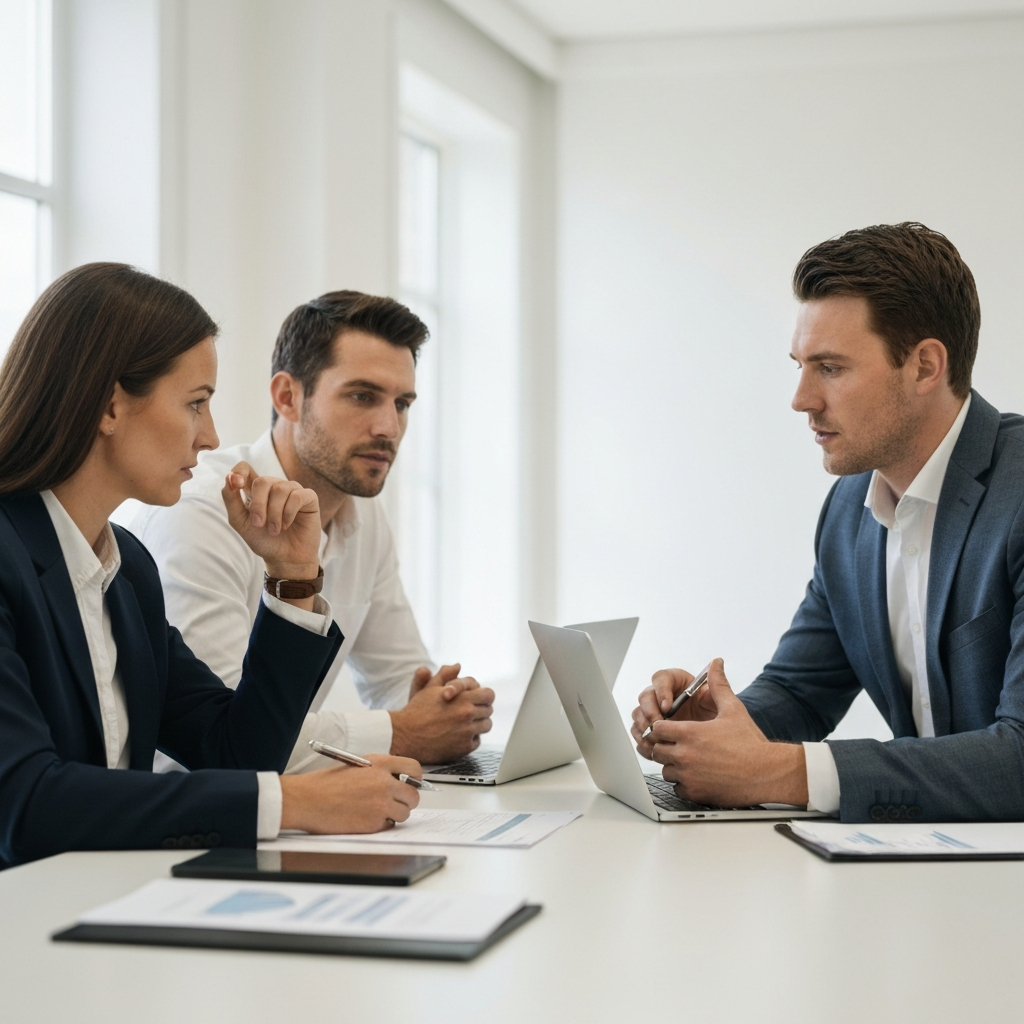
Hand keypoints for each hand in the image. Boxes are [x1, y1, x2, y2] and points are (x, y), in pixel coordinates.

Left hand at [222, 462, 320, 581]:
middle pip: (262, 481)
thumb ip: (231, 500)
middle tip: (259, 524)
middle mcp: (274, 487)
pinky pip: (297, 496)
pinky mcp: (308, 498)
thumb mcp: (240, 522)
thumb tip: (229, 477)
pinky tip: (287, 525)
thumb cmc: (263, 540)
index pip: (245, 468)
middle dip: (258, 505)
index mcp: (255, 491)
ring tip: (275, 530)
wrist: (285, 559)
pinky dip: (289, 513)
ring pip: (280, 489)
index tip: (237, 484)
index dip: (239, 472)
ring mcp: (292, 490)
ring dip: (274, 514)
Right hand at [280, 754, 421, 832]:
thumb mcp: (358, 766)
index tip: (411, 784)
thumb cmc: (326, 783)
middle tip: (395, 802)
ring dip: (394, 814)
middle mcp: (384, 783)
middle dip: (406, 801)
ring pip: (404, 813)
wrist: (306, 800)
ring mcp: (380, 804)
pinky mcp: (373, 823)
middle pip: (414, 795)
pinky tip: (363, 818)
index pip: (414, 769)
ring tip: (375, 810)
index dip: (415, 778)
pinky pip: (388, 826)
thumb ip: (381, 771)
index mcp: (380, 764)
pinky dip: (380, 825)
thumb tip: (400, 781)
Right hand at [390, 663, 494, 761]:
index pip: (489, 695)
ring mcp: (467, 732)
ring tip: (465, 723)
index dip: (483, 696)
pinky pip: (477, 741)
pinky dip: (471, 738)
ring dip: (478, 724)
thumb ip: (446, 675)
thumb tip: (458, 665)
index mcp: (463, 698)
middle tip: (469, 712)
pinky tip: (458, 735)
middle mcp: (468, 714)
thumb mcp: (430, 688)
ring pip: (486, 726)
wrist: (405, 736)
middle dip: (481, 710)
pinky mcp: (464, 748)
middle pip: (488, 711)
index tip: (477, 699)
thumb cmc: (417, 710)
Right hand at [631, 666, 716, 758]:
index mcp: (674, 682)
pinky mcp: (652, 729)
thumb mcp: (716, 699)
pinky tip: (652, 747)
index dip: (661, 691)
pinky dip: (643, 740)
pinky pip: (639, 732)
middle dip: (650, 712)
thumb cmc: (713, 712)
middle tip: (659, 724)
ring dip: (644, 726)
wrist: (715, 735)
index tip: (668, 706)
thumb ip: (716, 683)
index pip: (661, 679)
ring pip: (638, 714)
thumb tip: (718, 662)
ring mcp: (655, 712)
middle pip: (645, 697)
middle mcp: (661, 695)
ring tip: (655, 738)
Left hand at [647, 659, 808, 806]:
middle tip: (679, 746)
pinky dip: (683, 783)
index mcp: (689, 733)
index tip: (671, 728)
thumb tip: (715, 664)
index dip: (662, 727)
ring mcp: (688, 776)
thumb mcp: (733, 709)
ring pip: (665, 770)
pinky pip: (677, 788)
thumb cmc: (751, 742)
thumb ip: (718, 685)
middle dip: (664, 747)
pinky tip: (697, 776)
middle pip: (656, 750)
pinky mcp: (695, 793)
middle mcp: (684, 754)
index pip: (656, 728)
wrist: (768, 772)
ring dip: (673, 766)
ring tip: (690, 761)